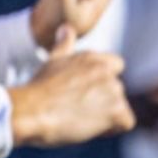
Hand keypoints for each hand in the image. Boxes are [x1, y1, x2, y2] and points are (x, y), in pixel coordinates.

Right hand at [7, 27, 135, 147]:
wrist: (30, 111)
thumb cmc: (38, 90)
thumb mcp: (52, 61)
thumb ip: (65, 45)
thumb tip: (67, 29)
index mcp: (93, 57)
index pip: (116, 66)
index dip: (103, 83)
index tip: (83, 93)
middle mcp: (106, 70)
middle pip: (117, 90)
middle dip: (102, 102)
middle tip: (75, 110)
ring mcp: (113, 89)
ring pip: (120, 107)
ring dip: (105, 116)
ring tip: (79, 119)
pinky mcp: (116, 110)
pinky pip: (127, 122)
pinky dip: (112, 129)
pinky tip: (90, 128)